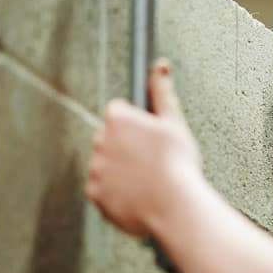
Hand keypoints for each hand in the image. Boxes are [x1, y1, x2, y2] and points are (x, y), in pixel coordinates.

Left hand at [86, 60, 202, 236]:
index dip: (136, 124)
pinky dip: (116, 192)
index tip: (150, 138)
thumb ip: (162, 92)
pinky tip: (138, 194)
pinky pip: (103, 189)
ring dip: (121, 170)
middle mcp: (100, 140)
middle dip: (126, 147)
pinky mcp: (95, 193)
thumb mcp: (174, 123)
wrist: (174, 207)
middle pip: (111, 139)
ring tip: (147, 181)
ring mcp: (95, 168)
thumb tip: (160, 65)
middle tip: (151, 162)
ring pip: (107, 165)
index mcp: (117, 119)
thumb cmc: (178, 165)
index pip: (119, 111)